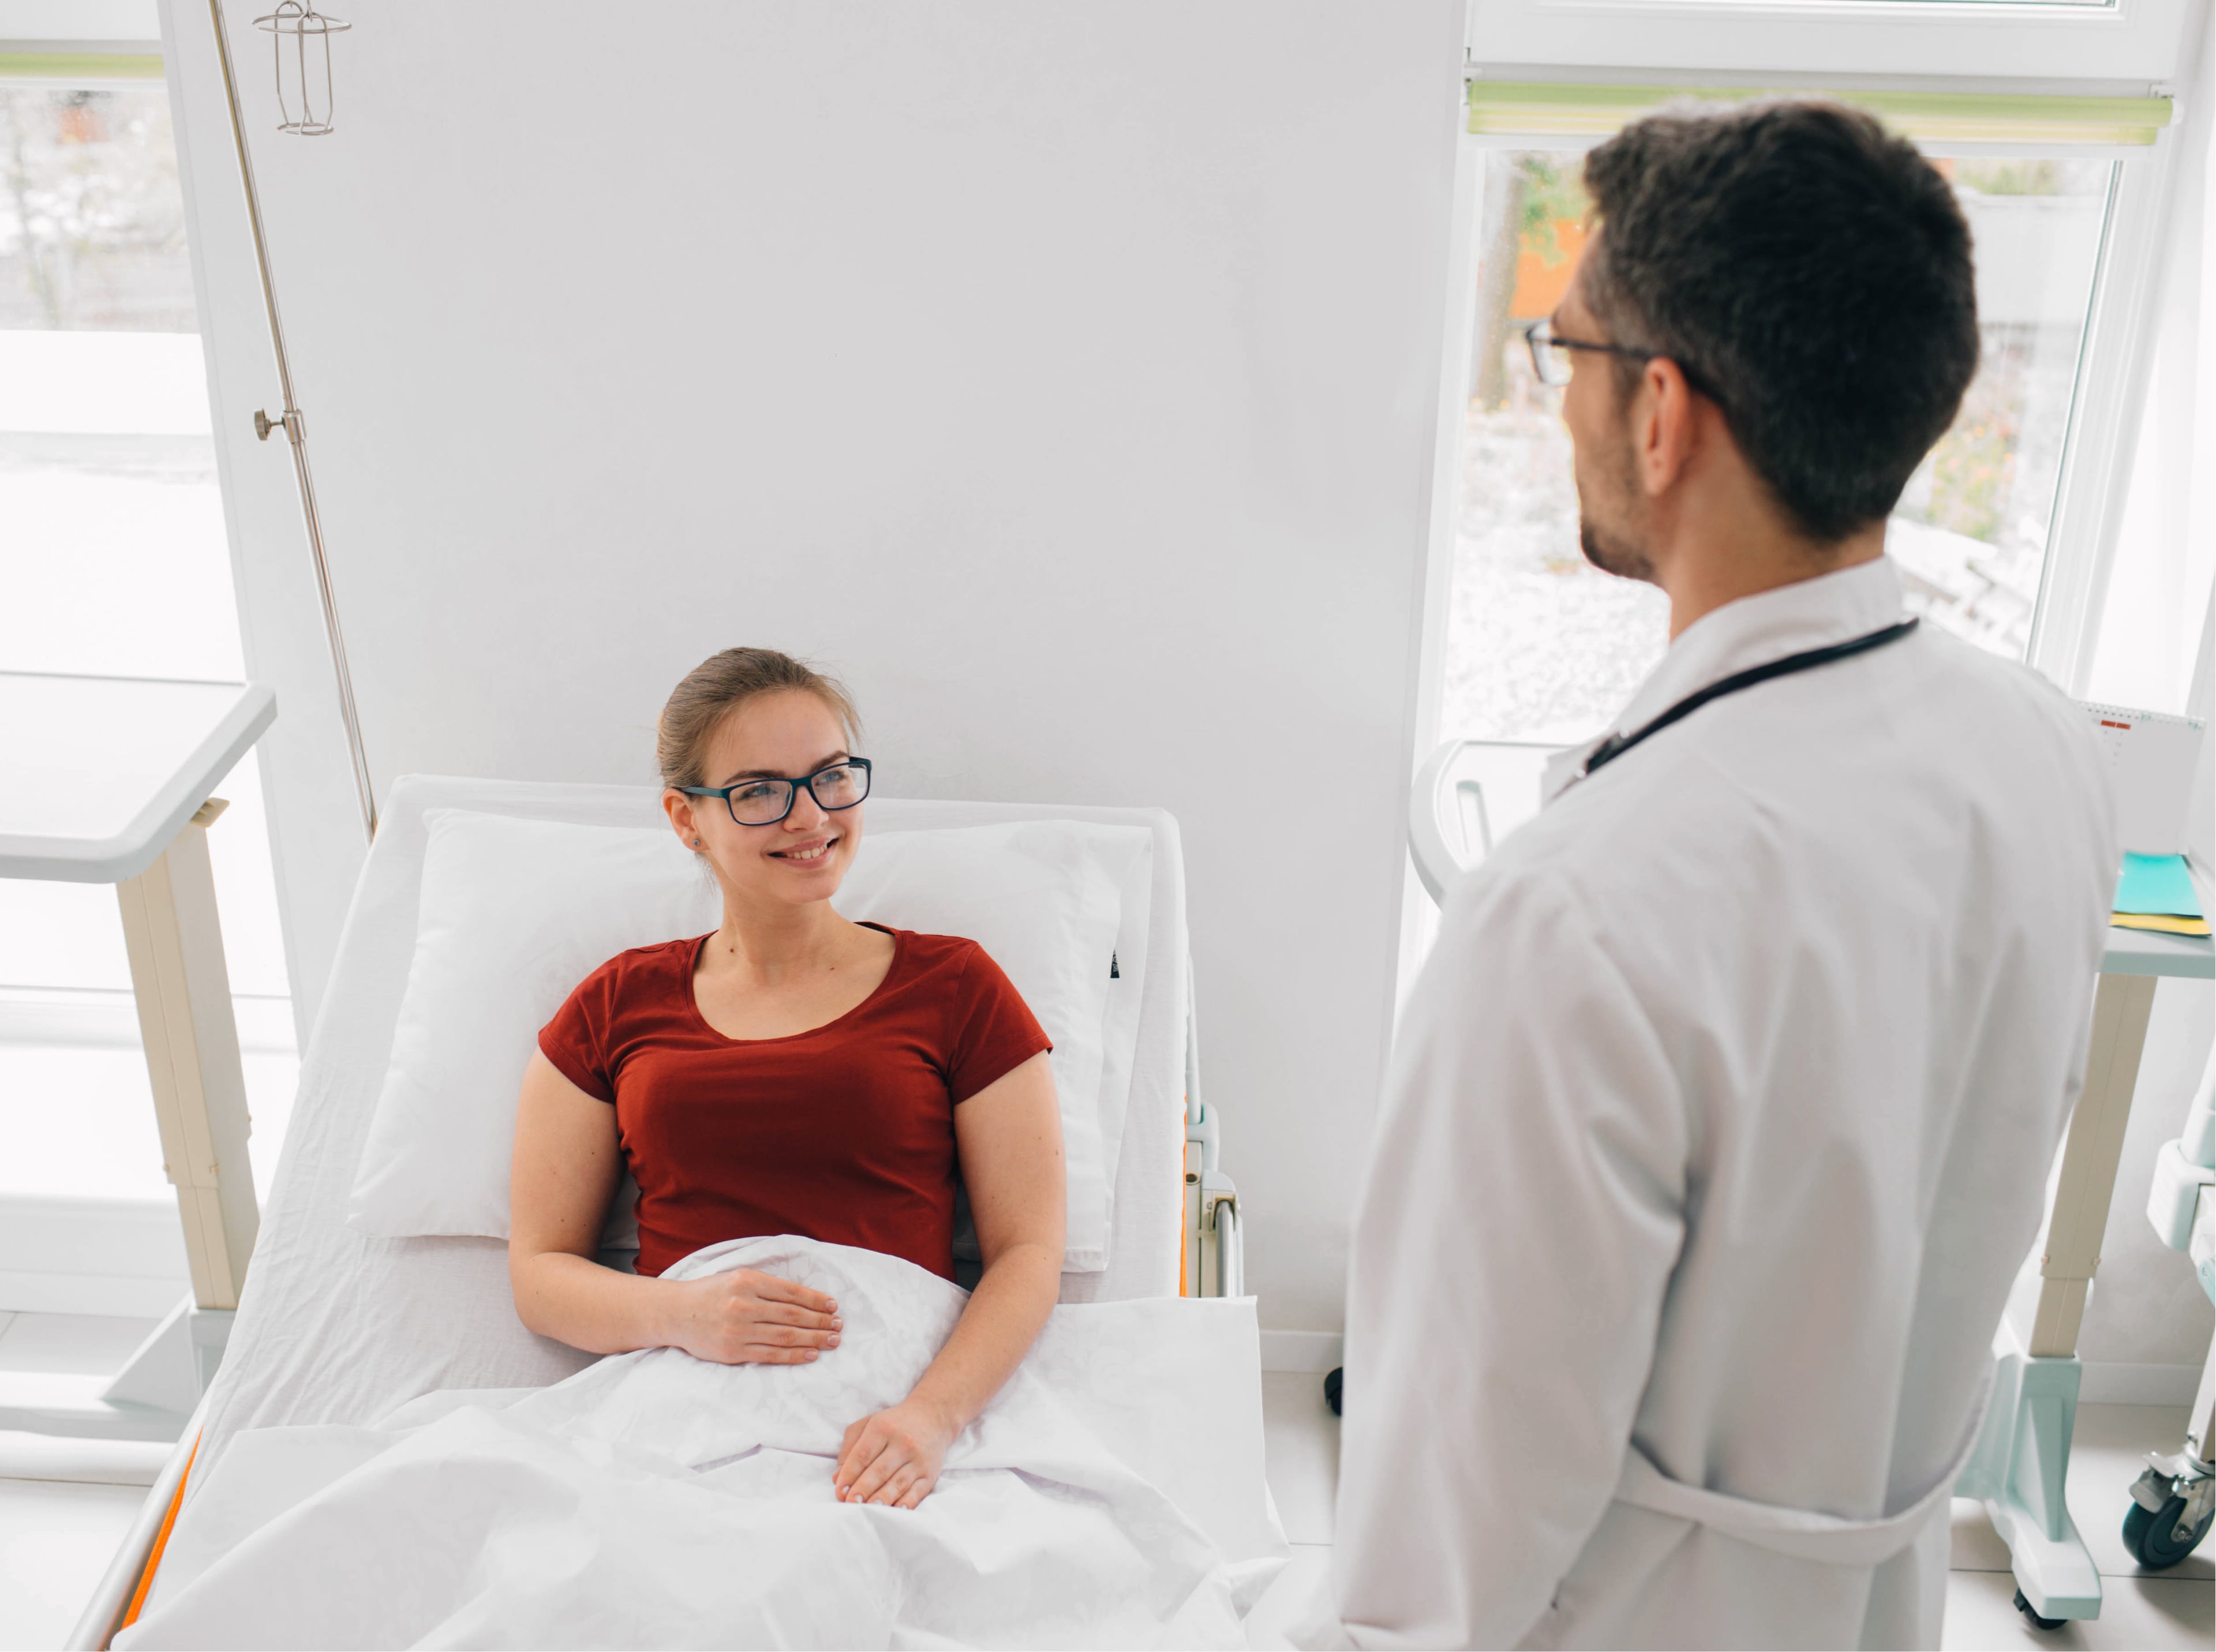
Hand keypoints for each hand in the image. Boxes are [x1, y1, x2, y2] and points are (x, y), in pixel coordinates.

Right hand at [663, 1268, 840, 1364]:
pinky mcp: (733, 1351)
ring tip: (832, 1340)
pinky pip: (770, 1355)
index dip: (816, 1300)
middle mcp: (744, 1305)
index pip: (791, 1292)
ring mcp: (738, 1330)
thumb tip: (805, 1299)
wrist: (676, 1312)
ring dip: (813, 1339)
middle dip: (820, 1321)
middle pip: (792, 1315)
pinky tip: (811, 1354)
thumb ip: (767, 1286)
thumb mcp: (738, 1277)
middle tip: (839, 1325)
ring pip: (785, 1336)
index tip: (833, 1306)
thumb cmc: (712, 1292)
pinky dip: (793, 1355)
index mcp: (748, 1281)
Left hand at [834, 1396, 956, 1508]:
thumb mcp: (867, 1424)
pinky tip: (896, 1510)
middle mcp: (903, 1443)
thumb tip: (837, 1477)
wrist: (932, 1417)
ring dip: (883, 1498)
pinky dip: (907, 1502)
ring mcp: (919, 1459)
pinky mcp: (930, 1473)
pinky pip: (918, 1491)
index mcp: (882, 1429)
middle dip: (864, 1488)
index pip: (863, 1455)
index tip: (840, 1491)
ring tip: (870, 1509)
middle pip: (880, 1470)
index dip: (850, 1474)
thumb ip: (849, 1448)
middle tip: (851, 1503)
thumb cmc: (893, 1424)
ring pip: (899, 1482)